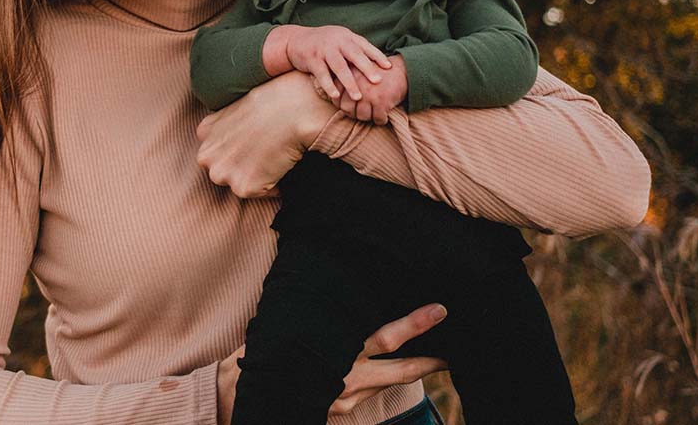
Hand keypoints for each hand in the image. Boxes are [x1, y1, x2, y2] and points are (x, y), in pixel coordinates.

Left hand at [196, 71, 336, 197]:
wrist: (297, 108)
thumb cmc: (277, 98)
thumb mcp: (241, 104)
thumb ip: (231, 124)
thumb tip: (245, 137)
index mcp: (205, 131)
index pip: (219, 151)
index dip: (240, 148)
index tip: (257, 142)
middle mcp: (207, 155)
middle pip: (225, 171)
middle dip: (244, 166)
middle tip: (268, 150)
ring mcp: (223, 173)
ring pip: (241, 183)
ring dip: (259, 176)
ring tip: (276, 155)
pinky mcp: (243, 188)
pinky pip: (263, 193)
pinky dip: (276, 184)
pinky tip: (283, 163)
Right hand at [214, 304, 448, 423]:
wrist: (242, 397)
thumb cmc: (265, 352)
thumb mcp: (290, 324)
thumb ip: (320, 313)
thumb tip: (339, 286)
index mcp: (338, 351)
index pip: (385, 337)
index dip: (415, 324)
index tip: (439, 310)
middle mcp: (347, 378)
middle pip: (400, 369)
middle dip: (430, 359)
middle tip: (456, 350)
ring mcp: (345, 399)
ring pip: (388, 385)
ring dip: (410, 372)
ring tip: (436, 359)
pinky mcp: (338, 412)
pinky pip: (368, 396)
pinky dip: (382, 385)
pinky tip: (391, 376)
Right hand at [278, 25, 391, 101]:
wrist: (295, 40)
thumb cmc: (323, 44)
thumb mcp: (340, 40)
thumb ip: (355, 49)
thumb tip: (377, 63)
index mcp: (346, 37)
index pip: (365, 46)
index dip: (377, 56)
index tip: (389, 68)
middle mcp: (337, 41)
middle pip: (354, 55)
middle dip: (367, 68)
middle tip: (378, 81)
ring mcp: (324, 50)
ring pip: (339, 67)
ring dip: (349, 83)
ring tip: (358, 96)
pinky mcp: (312, 59)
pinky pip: (322, 74)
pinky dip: (329, 86)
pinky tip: (335, 96)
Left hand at [333, 55, 407, 124]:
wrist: (402, 69)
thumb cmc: (377, 74)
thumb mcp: (359, 71)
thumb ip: (346, 81)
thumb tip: (334, 98)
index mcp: (349, 75)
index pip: (336, 97)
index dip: (341, 105)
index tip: (349, 106)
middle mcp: (357, 84)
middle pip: (347, 109)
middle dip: (353, 114)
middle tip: (360, 113)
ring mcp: (369, 93)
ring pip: (362, 116)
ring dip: (368, 118)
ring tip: (372, 114)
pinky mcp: (382, 101)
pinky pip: (378, 118)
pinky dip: (381, 120)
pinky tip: (382, 117)